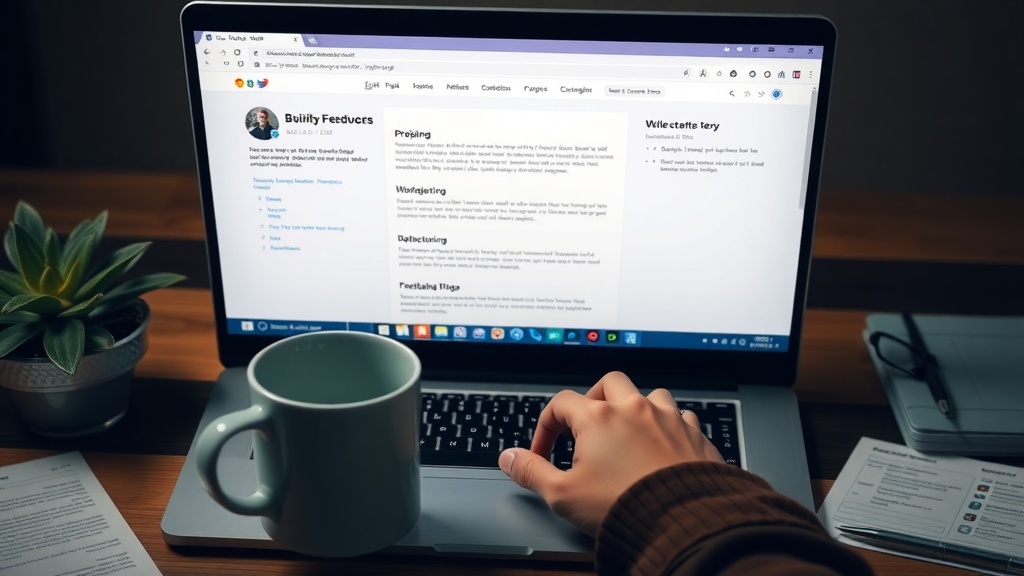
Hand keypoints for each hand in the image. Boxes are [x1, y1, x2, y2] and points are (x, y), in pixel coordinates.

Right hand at [498, 371, 723, 535]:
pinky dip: (669, 426)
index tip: (544, 452)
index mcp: (599, 418)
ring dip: (635, 407)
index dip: (546, 426)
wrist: (683, 522)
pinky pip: (681, 416)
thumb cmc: (624, 506)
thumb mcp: (563, 494)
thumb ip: (531, 472)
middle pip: (608, 383)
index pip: (561, 403)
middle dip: (593, 399)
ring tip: (626, 433)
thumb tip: (509, 458)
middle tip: (586, 426)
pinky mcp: (693, 435)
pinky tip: (662, 445)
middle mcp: (634, 409)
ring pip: (648, 394)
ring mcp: (668, 419)